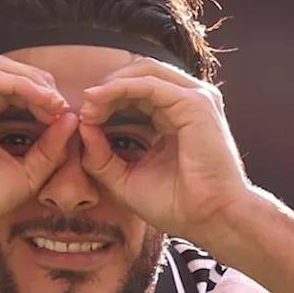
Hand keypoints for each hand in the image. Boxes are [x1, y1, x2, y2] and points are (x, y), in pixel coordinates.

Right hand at [0, 53, 78, 236]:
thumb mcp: (27, 170)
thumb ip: (50, 145)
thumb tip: (72, 118)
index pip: (6, 87)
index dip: (38, 94)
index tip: (63, 113)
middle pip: (2, 70)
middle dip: (37, 83)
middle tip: (62, 104)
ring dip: (32, 81)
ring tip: (55, 102)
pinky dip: (20, 84)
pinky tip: (42, 100)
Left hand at [77, 58, 249, 243]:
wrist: (211, 220)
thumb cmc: (178, 206)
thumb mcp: (127, 179)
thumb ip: (102, 156)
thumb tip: (83, 127)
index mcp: (176, 117)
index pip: (137, 91)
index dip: (107, 99)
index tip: (83, 119)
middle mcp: (188, 103)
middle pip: (140, 74)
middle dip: (107, 87)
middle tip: (83, 109)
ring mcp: (195, 99)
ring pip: (144, 72)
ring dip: (111, 85)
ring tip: (89, 105)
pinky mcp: (195, 104)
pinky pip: (149, 84)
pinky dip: (120, 88)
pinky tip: (99, 101)